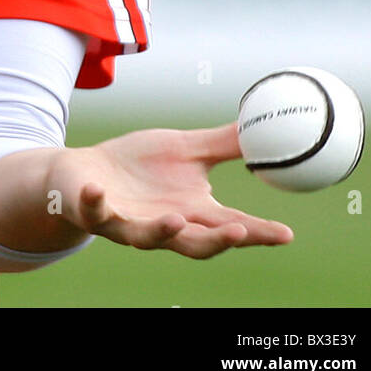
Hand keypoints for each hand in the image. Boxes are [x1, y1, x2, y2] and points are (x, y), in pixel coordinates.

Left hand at [52, 122, 293, 258]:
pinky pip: (95, 211)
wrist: (83, 172)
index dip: (258, 233)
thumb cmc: (138, 165)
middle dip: (218, 241)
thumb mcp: (183, 150)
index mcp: (190, 212)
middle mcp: (163, 226)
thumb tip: (262, 127)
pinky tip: (98, 190)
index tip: (287, 234)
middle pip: (196, 243)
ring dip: (162, 231)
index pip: (230, 226)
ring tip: (177, 219)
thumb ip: (221, 145)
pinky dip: (96, 202)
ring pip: (147, 237)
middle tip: (242, 232)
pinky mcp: (94, 212)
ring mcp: (127, 223)